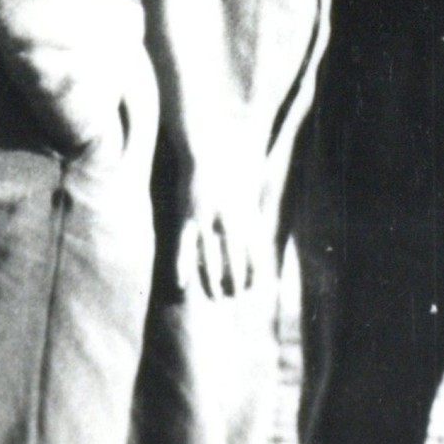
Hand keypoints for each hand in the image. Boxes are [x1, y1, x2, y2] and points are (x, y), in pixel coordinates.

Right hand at [173, 147, 258, 300]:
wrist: (205, 144)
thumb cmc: (229, 162)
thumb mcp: (248, 183)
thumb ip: (252, 206)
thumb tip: (259, 226)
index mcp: (247, 210)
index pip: (256, 247)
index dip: (258, 267)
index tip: (260, 286)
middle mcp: (231, 217)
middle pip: (237, 256)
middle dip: (238, 278)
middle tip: (238, 297)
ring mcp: (208, 218)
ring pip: (211, 256)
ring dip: (214, 279)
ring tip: (216, 298)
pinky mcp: (188, 215)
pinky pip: (185, 246)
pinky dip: (183, 265)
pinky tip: (183, 284)